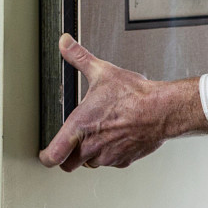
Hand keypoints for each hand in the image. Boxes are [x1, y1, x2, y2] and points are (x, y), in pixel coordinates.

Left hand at [37, 34, 207, 170]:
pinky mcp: (123, 160)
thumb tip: (65, 43)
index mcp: (79, 126)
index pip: (53, 155)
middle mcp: (91, 146)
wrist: (162, 110)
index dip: (46, 156)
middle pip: (69, 165)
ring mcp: (108, 156)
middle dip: (68, 156)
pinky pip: (110, 162)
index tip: (45, 154)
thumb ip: (79, 57)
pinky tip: (115, 137)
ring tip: (97, 135)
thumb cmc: (134, 95)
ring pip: (90, 164)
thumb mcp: (102, 71)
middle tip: (70, 145)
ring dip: (89, 154)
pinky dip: (109, 153)